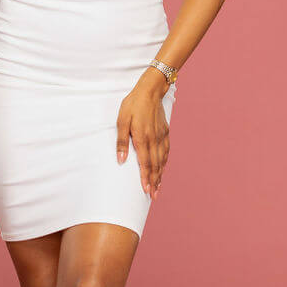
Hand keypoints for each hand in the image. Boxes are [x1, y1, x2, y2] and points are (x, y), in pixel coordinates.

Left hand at [116, 72, 171, 198]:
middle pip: (155, 165)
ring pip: (162, 160)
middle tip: (153, 196)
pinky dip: (165, 162)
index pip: (145, 163)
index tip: (146, 190)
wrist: (150, 90)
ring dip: (160, 174)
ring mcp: (161, 136)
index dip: (146, 178)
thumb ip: (121, 141)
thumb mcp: (122, 120)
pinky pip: (166, 151)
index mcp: (142, 138)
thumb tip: (120, 160)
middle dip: (154, 182)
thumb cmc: (133, 104)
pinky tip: (163, 168)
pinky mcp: (165, 131)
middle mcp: (154, 140)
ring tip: (159, 187)